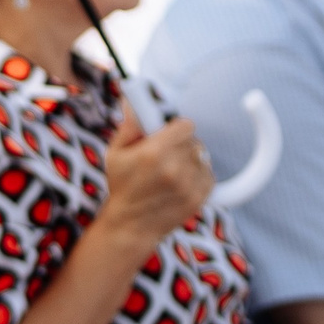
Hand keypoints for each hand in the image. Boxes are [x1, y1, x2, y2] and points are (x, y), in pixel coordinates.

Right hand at [95, 112, 214, 244]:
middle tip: (162, 156)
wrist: (130, 226)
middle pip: (193, 140)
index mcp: (153, 153)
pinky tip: (178, 184)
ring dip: (189, 159)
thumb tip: (135, 97)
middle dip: (179, 144)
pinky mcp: (200, 196)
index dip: (175, 128)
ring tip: (169, 173)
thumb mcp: (115, 153)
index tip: (167, 133)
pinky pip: (208, 172)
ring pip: (201, 156)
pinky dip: (197, 174)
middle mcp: (174, 168)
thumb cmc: (122, 186)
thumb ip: (130, 124)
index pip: (185, 125)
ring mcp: (189, 184)